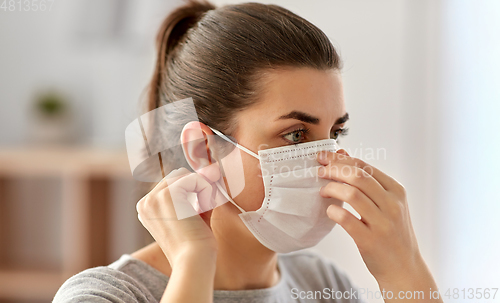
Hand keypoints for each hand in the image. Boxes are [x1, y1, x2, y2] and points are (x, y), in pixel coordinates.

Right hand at [136, 167, 217, 265]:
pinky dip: (206, 191)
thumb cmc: (196, 245)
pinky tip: (205, 209)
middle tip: (203, 211)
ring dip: (201, 190)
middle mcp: (145, 202)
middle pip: (178, 175)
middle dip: (196, 188)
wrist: (193, 261)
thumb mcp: (194, 216)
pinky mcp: (167, 194)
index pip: (173, 184)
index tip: (199, 211)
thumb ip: (199, 195)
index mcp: (147, 209)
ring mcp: (154, 198)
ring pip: (186, 175)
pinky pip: (195, 179)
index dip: (192, 192)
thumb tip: (211, 170)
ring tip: (204, 211)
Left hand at [316, 149, 423, 284]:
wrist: (404, 269)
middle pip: (357, 176)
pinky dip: (333, 211)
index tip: (324, 157)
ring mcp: (382, 223)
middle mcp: (392, 205)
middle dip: (334, 169)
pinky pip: (346, 219)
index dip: (341, 159)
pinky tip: (329, 211)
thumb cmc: (391, 233)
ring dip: (332, 188)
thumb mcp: (388, 204)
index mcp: (396, 191)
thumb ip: (368, 183)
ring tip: (323, 191)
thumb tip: (342, 155)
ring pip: (351, 194)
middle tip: (320, 171)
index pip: (365, 166)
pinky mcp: (370, 241)